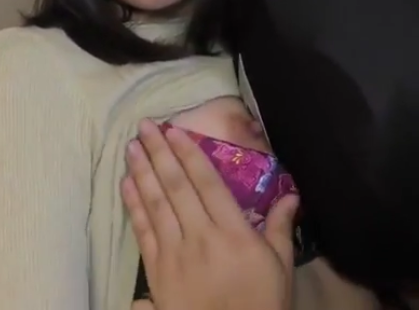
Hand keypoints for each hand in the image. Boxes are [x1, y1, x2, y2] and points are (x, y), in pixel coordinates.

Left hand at [122, 119, 298, 309]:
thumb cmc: (261, 303)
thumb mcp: (279, 266)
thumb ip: (281, 227)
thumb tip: (292, 194)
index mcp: (233, 231)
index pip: (207, 182)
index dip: (189, 154)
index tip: (175, 130)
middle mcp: (200, 235)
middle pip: (176, 186)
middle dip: (159, 153)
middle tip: (144, 126)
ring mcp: (175, 253)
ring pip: (155, 203)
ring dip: (141, 172)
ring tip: (132, 146)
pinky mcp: (157, 271)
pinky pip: (142, 231)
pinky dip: (133, 205)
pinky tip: (126, 184)